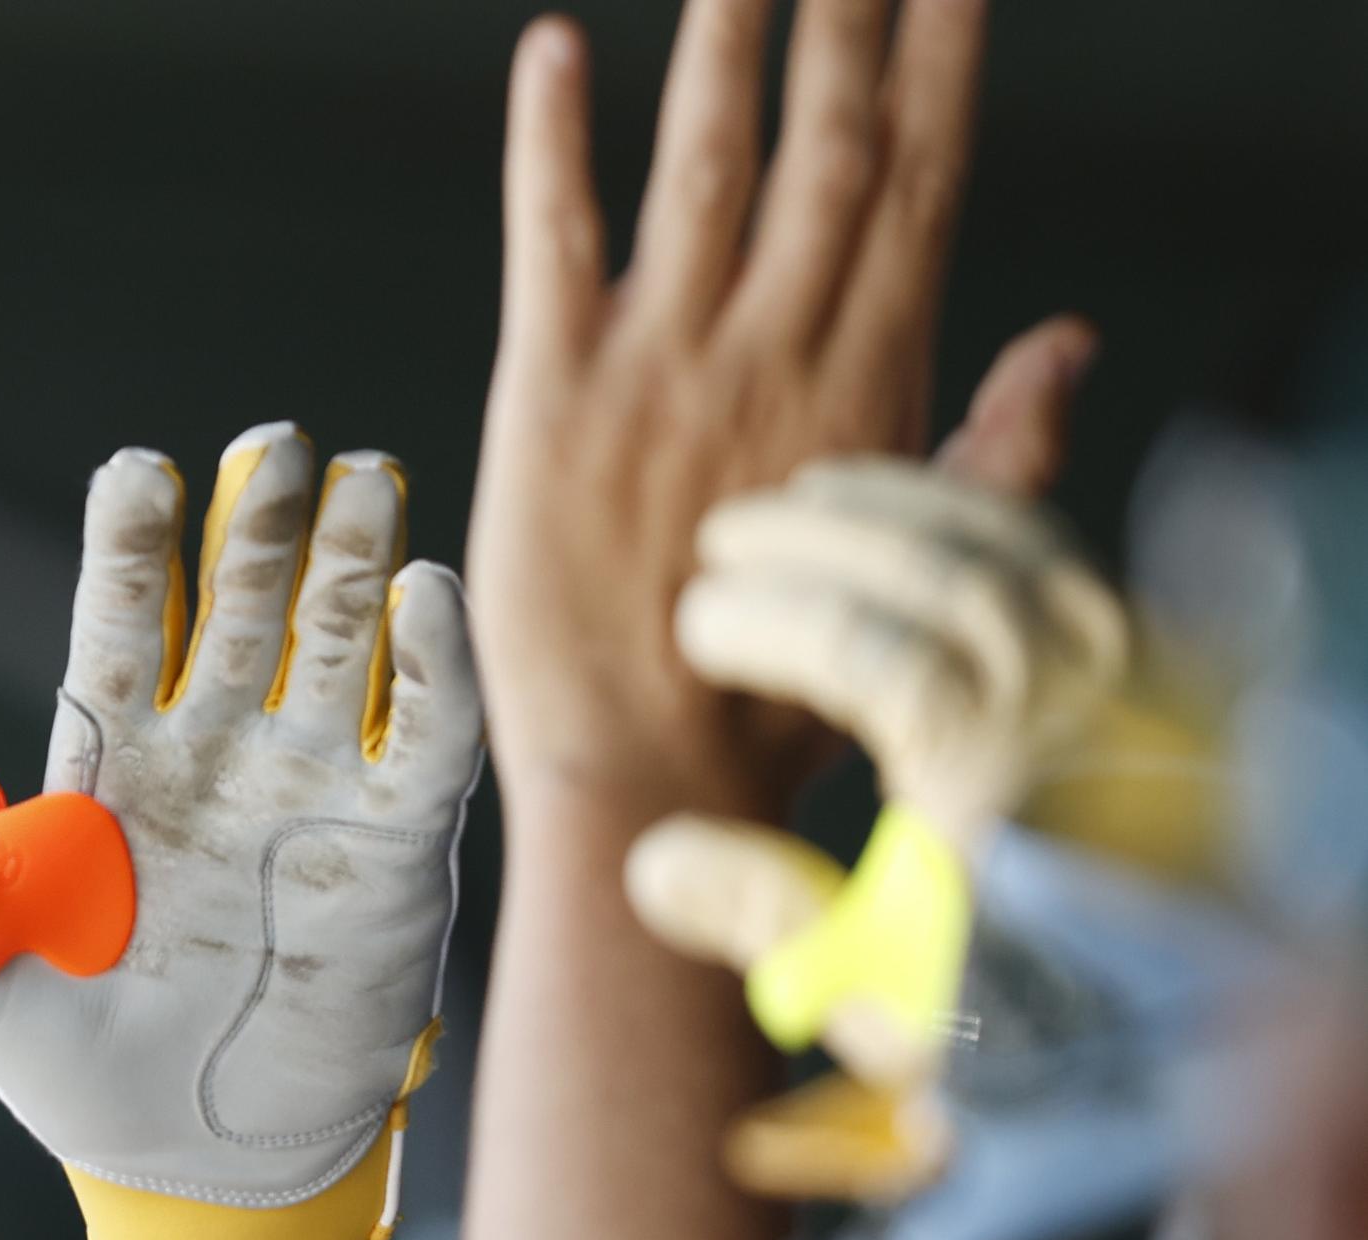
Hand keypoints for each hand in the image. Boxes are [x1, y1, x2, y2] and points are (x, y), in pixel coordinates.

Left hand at [0, 424, 480, 1239]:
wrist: (195, 1159)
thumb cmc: (78, 1065)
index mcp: (112, 763)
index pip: (120, 625)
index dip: (134, 548)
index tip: (141, 470)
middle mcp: (219, 751)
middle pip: (242, 607)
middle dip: (260, 526)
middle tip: (276, 445)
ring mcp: (311, 786)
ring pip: (339, 643)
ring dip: (352, 560)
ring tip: (362, 475)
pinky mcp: (391, 845)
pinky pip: (420, 737)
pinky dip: (430, 666)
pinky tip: (425, 593)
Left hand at [474, 0, 1090, 829]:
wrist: (654, 778)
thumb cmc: (786, 692)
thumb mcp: (922, 565)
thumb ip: (997, 441)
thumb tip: (1073, 341)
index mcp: (866, 381)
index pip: (920, 185)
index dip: (938, 70)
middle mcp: (773, 352)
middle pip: (829, 148)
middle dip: (850, 23)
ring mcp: (661, 366)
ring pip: (706, 166)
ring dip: (725, 46)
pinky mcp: (550, 396)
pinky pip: (552, 240)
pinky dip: (552, 141)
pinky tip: (551, 51)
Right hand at [626, 458, 1123, 1112]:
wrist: (1159, 1008)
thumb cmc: (1007, 1004)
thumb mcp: (874, 996)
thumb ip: (767, 916)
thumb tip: (655, 859)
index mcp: (999, 797)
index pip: (885, 661)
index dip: (777, 626)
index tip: (698, 627)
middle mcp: (1075, 717)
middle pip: (946, 577)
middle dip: (823, 541)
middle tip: (726, 537)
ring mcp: (1119, 678)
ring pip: (1010, 542)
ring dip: (897, 505)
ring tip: (803, 500)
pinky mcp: (1141, 660)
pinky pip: (1058, 549)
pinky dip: (977, 509)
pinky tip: (901, 510)